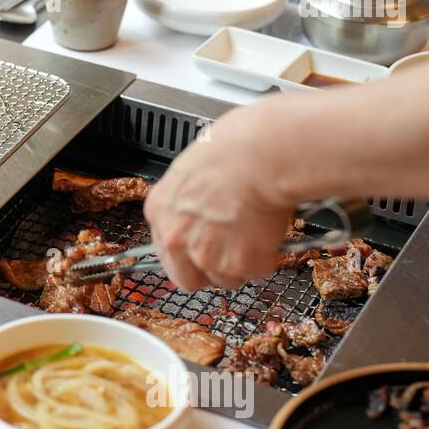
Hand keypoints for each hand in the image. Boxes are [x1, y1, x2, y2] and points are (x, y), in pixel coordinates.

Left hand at [143, 107, 296, 291]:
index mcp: (159, 211)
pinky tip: (269, 232)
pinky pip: (255, 272)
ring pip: (225, 279)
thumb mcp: (192, 171)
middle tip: (232, 255)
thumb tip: (202, 214)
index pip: (166, 252)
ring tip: (256, 234)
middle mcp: (175, 238)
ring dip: (242, 264)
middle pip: (187, 278)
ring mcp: (205, 253)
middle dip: (210, 271)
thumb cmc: (235, 149)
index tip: (203, 250)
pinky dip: (267, 258)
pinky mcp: (237, 262)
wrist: (263, 155)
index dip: (189, 254)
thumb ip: (188, 203)